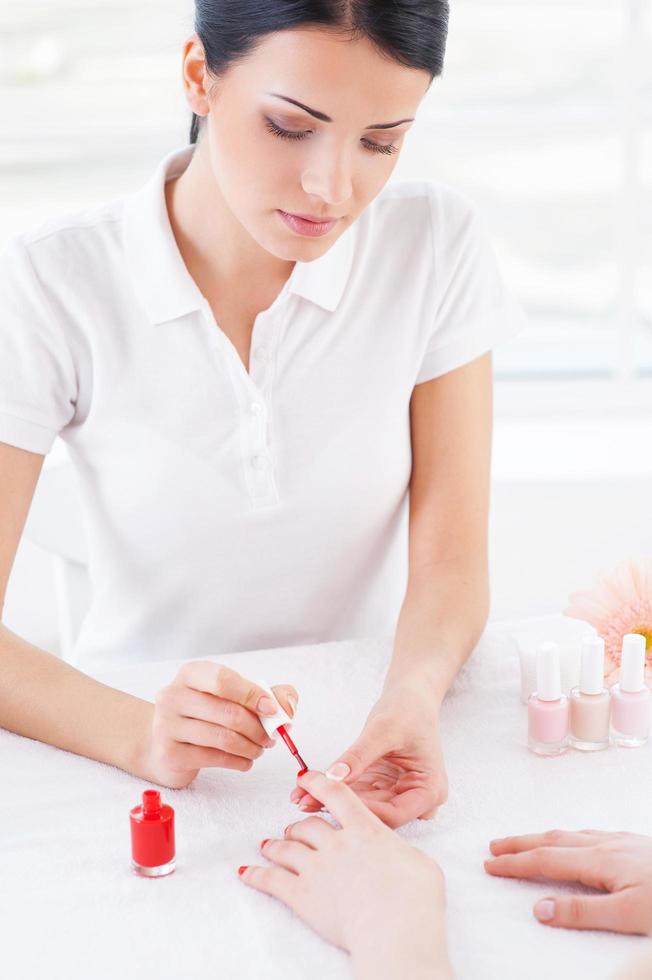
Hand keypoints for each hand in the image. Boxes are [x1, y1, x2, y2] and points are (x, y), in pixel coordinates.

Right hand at [140, 662, 297, 788]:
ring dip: (250, 747)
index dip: (252, 695)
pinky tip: (245, 761)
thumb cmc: (203, 715)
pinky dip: (238, 761)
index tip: (272, 710)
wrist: (163, 743)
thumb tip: (289, 704)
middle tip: (271, 738)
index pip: (224, 680)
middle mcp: (173, 695)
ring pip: (222, 737)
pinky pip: (214, 758)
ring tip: (259, 750)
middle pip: (227, 712)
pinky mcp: (169, 753)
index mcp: (191, 674)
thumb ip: (265, 694)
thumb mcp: (231, 696)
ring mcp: (167, 725)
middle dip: (257, 728)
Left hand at [240, 770, 450, 976]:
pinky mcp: (302, 896)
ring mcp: (316, 868)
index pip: (337, 796)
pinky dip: (256, 875)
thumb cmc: (416, 896)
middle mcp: (337, 843)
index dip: (319, 784)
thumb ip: (400, 852)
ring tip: (267, 845)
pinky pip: (271, 880)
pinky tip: (246, 872)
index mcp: (366, 829)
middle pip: (308, 825)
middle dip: (298, 825)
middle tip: (292, 828)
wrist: (396, 927)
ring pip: (287, 848)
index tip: (307, 777)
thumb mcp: (419, 863)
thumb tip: (398, 855)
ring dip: (275, 845)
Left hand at [290, 678, 447, 827]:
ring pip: (363, 805)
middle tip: (307, 800)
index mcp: (430, 790)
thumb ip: (359, 756)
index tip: (332, 803)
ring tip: (301, 795)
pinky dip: (336, 790)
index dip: (362, 810)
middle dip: (342, 807)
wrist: (410, 697)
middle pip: (377, 812)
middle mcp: (417, 798)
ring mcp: (399, 794)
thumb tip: (334, 777)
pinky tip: (310, 789)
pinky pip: (357, 793)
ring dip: (333, 801)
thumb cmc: (409, 710)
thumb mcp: (383, 730)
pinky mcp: (382, 787)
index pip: (395, 813)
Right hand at [485, 829, 651, 934]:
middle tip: (493, 846)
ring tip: (523, 842)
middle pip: (553, 840)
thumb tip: (539, 909)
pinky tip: (575, 841)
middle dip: (520, 843)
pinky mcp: (633, 844)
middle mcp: (605, 844)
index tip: (489, 865)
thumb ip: (583, 912)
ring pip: (571, 834)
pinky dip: (569, 837)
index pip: (546, 860)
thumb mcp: (629, 916)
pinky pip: (590, 834)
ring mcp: (620, 841)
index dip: (515, 864)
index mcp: (599, 861)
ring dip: (541, 838)